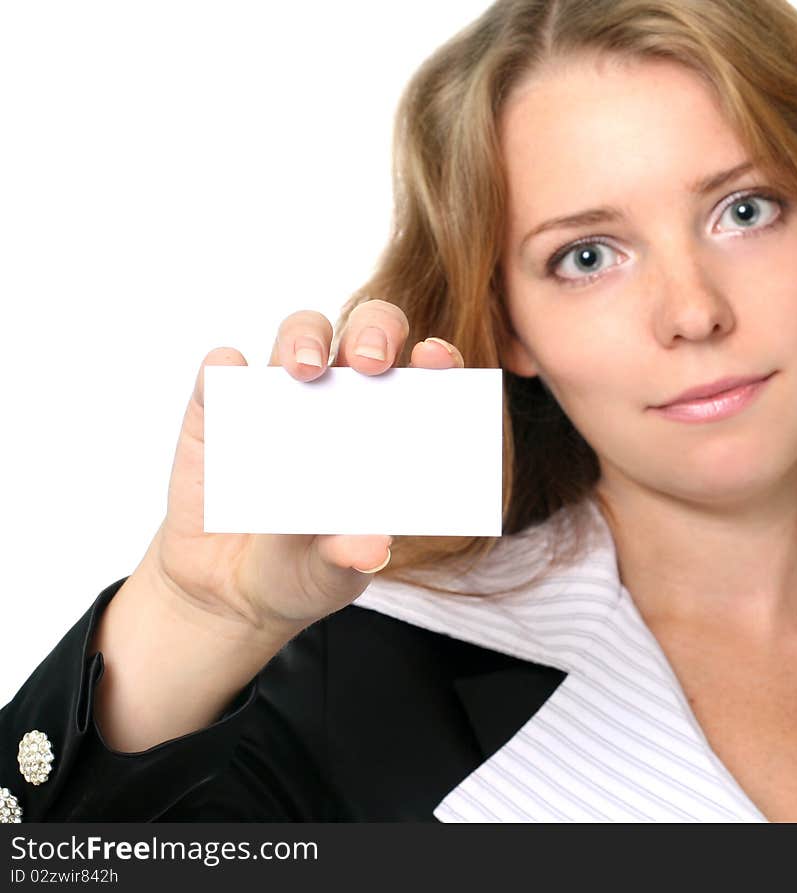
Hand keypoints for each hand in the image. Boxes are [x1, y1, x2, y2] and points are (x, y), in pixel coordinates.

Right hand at [145, 299, 463, 642]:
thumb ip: (349, 558)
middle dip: (375, 331)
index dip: (435, 359)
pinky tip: (230, 376)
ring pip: (300, 334)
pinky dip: (225, 366)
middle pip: (366, 334)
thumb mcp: (331, 574)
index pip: (422, 379)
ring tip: (305, 370)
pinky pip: (220, 369)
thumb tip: (374, 549)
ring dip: (305, 337)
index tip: (436, 359)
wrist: (228, 592)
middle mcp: (338, 401)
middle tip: (371, 361)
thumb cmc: (299, 571)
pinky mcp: (218, 408)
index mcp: (384, 431)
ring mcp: (278, 398)